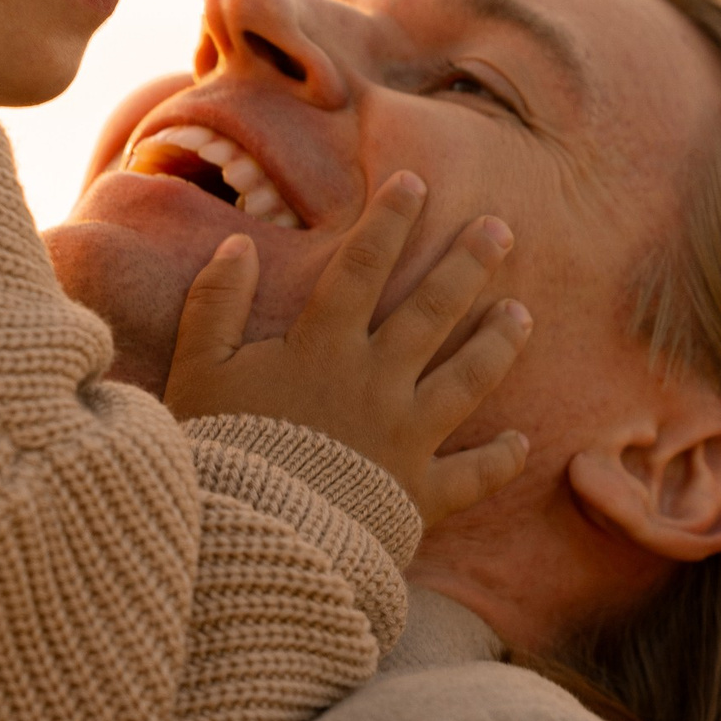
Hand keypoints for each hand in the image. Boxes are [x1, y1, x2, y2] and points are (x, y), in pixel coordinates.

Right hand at [162, 183, 531, 532]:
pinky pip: (471, 474)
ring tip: (522, 314)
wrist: (248, 537)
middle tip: (500, 230)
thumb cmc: (218, 451)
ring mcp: (405, 437)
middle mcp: (376, 382)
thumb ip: (215, 304)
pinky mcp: (419, 494)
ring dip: (497, 343)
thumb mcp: (198, 370)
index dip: (389, 221)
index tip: (415, 183)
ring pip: (467, 378)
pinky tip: (519, 441)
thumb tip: (237, 245)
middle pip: (433, 310)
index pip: (362, 266)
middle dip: (469, 263)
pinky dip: (498, 458)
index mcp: (323, 347)